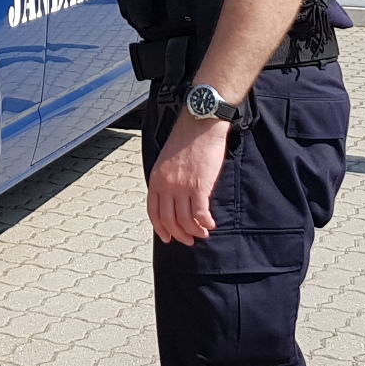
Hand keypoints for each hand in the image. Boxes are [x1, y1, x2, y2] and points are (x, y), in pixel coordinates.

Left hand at [146, 113, 228, 244]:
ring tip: (203, 233)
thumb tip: (171, 199)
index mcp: (155, 180)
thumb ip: (165, 180)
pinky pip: (200, 214)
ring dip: (195, 231)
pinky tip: (211, 224)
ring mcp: (182, 187)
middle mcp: (166, 186)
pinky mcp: (199, 187)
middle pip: (170, 220)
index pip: (154, 212)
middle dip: (179, 235)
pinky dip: (206, 223)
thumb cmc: (186, 140)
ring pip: (186, 220)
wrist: (200, 124)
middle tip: (188, 241)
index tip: (168, 238)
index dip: (161, 229)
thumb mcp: (165, 161)